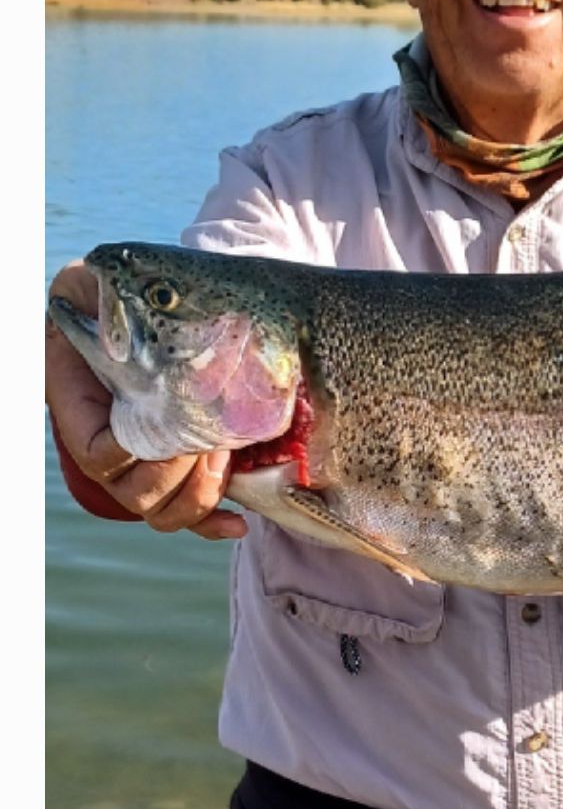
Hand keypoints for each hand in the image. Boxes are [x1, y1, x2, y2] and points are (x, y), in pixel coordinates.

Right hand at [44, 263, 244, 538]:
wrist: (156, 307)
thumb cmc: (123, 292)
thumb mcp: (102, 284)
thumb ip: (99, 300)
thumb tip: (106, 306)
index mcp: (79, 403)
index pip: (98, 455)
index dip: (132, 455)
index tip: (171, 429)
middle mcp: (107, 440)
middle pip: (131, 494)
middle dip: (174, 477)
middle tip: (210, 444)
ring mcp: (144, 459)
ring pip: (159, 511)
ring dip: (196, 497)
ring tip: (223, 461)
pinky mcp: (180, 466)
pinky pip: (189, 514)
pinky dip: (211, 523)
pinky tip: (237, 521)